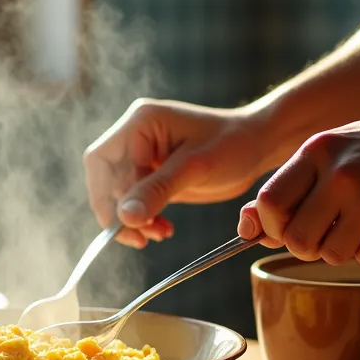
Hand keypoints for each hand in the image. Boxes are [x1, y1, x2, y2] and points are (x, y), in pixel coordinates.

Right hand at [84, 98, 271, 247]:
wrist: (257, 145)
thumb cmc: (232, 145)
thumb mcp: (195, 168)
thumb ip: (157, 190)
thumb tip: (125, 217)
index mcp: (139, 122)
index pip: (103, 161)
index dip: (111, 194)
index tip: (132, 221)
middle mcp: (134, 137)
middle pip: (103, 179)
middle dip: (118, 211)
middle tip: (140, 236)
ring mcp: (141, 156)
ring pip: (115, 193)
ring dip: (130, 219)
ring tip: (156, 234)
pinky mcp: (152, 175)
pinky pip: (133, 201)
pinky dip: (142, 219)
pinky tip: (162, 230)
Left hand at [237, 103, 359, 263]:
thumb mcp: (335, 149)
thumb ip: (292, 184)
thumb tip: (246, 227)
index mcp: (318, 150)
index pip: (269, 203)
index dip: (269, 225)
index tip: (282, 227)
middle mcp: (341, 175)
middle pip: (295, 240)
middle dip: (304, 245)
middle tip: (324, 231)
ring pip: (328, 256)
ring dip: (338, 250)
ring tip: (359, 223)